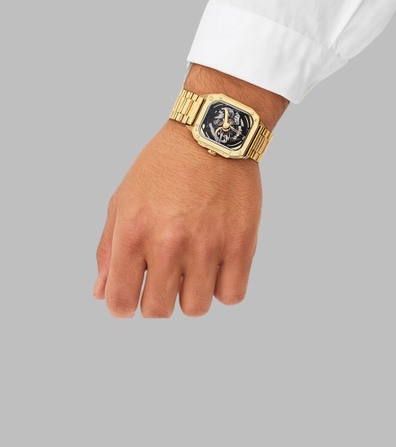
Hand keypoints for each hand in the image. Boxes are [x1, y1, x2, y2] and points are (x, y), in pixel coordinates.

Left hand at [93, 119, 260, 316]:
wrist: (211, 135)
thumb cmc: (162, 167)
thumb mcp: (123, 200)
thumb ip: (108, 250)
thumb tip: (103, 294)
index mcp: (133, 233)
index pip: (120, 301)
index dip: (122, 306)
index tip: (130, 298)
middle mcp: (169, 244)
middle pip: (158, 311)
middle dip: (156, 302)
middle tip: (163, 281)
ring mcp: (208, 246)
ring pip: (196, 308)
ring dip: (190, 296)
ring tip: (193, 271)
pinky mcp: (241, 244)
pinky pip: (232, 295)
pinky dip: (223, 289)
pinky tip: (217, 268)